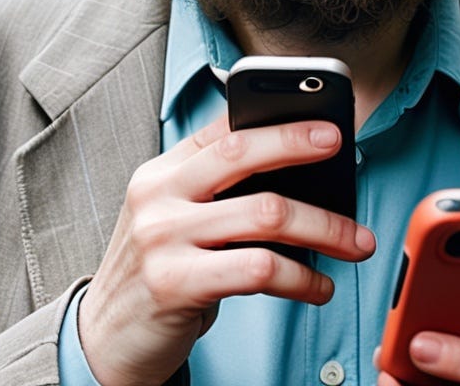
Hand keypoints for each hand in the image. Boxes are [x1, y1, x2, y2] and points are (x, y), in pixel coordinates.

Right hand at [78, 115, 374, 385]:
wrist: (104, 340)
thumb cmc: (159, 272)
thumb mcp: (176, 219)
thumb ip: (221, 192)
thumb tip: (302, 176)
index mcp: (162, 172)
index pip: (223, 128)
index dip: (277, 119)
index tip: (323, 120)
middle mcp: (158, 195)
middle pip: (241, 153)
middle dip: (297, 143)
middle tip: (341, 148)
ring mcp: (163, 237)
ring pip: (265, 213)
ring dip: (324, 227)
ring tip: (355, 241)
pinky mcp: (175, 284)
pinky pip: (258, 269)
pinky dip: (302, 277)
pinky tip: (319, 286)